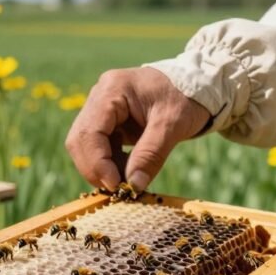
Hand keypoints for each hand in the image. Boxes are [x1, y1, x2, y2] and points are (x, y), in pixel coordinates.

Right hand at [65, 67, 210, 191]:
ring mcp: (100, 108)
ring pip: (85, 146)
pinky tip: (128, 169)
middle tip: (118, 189)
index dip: (97, 163)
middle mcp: (99, 95)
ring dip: (101, 168)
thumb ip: (151, 154)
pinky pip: (98, 147)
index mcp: (112, 89)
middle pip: (80, 139)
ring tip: (127, 179)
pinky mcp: (106, 121)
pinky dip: (109, 163)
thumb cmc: (186, 97)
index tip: (116, 185)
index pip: (90, 131)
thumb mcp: (173, 124)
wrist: (195, 85)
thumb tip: (133, 186)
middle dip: (95, 168)